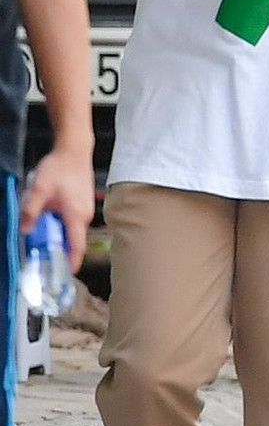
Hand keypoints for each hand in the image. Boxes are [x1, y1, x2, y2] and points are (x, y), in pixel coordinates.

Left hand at [21, 145, 92, 273]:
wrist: (74, 150)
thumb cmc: (60, 167)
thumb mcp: (39, 189)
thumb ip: (31, 211)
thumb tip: (24, 230)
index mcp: (75, 216)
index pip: (76, 246)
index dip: (71, 262)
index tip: (64, 275)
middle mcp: (84, 215)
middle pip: (71, 240)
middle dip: (56, 246)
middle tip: (39, 247)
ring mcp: (86, 209)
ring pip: (70, 229)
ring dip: (56, 232)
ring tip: (41, 223)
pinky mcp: (83, 204)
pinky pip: (71, 221)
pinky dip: (60, 223)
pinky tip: (49, 212)